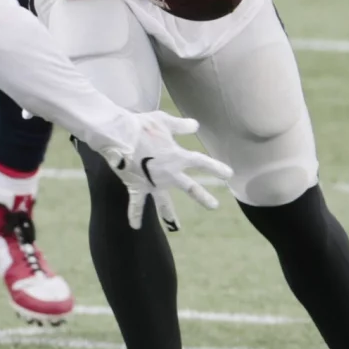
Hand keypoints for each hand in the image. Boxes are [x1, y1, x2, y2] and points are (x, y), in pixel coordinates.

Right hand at [102, 111, 232, 230]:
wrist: (120, 136)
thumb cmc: (141, 126)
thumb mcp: (164, 121)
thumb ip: (180, 125)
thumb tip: (195, 125)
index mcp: (178, 156)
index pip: (201, 162)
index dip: (215, 168)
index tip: (229, 174)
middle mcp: (169, 173)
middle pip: (191, 188)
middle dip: (203, 197)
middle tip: (214, 206)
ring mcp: (154, 183)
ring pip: (164, 203)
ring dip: (169, 215)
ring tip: (175, 228)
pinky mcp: (138, 186)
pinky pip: (136, 204)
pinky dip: (135, 215)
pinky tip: (135, 226)